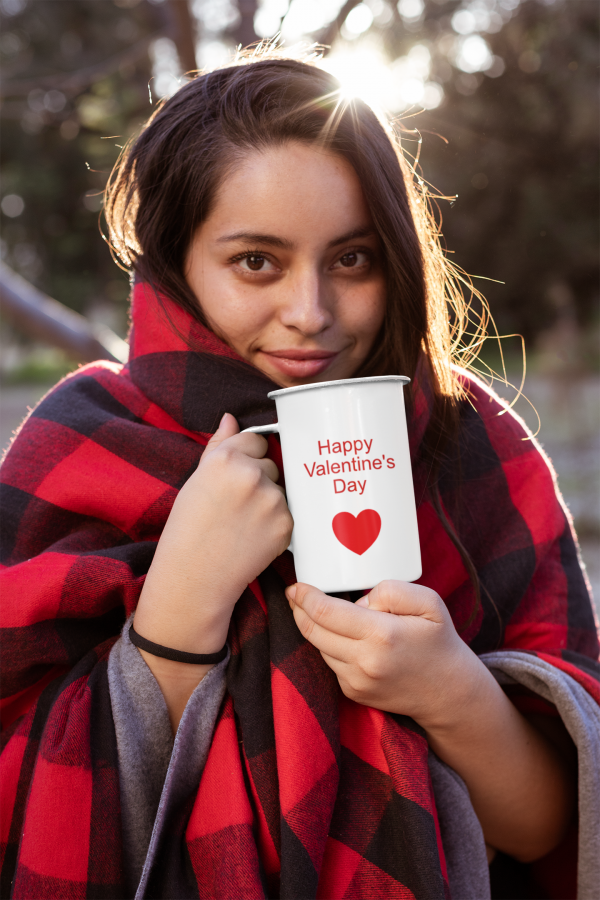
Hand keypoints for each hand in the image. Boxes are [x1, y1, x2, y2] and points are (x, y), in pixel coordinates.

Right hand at [135, 412, 292, 655]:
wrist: (194, 578)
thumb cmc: (188, 529)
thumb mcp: (195, 481)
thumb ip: (218, 446)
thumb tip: (231, 418)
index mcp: (225, 458)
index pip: (256, 440)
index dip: (247, 458)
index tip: (237, 477)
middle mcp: (251, 474)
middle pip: (270, 464)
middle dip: (258, 480)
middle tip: (236, 506)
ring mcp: (272, 500)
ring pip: (280, 489)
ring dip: (268, 501)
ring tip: (243, 524)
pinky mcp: (285, 524)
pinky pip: (287, 513)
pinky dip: (275, 523)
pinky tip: (253, 537)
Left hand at [286, 580, 575, 861]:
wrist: (449, 692)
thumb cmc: (439, 641)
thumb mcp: (428, 602)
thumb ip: (391, 590)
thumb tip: (357, 600)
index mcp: (381, 635)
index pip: (325, 612)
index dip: (304, 596)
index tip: (295, 586)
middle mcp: (364, 662)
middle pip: (313, 631)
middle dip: (299, 609)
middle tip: (295, 593)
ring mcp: (356, 682)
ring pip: (319, 646)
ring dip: (314, 627)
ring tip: (321, 610)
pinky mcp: (353, 693)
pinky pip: (330, 662)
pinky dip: (330, 646)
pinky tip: (343, 635)